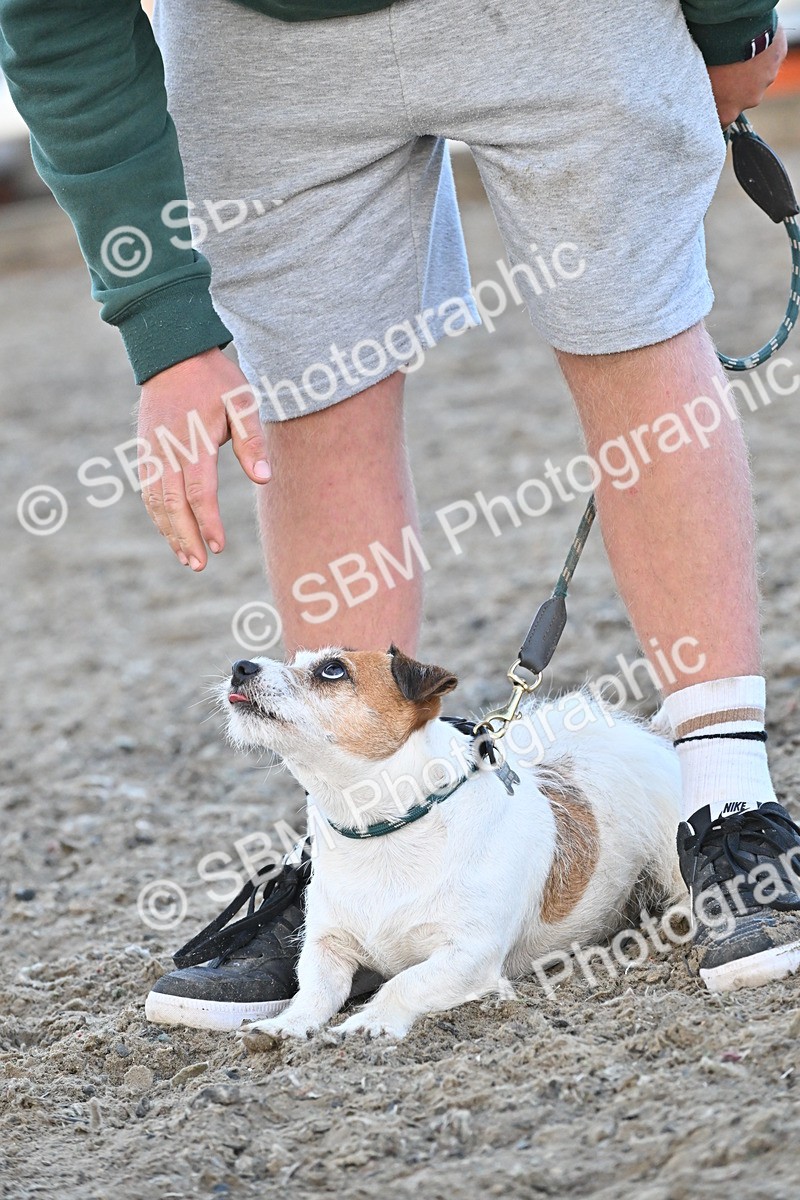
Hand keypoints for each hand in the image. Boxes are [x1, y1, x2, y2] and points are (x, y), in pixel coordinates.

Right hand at [137, 348, 270, 570]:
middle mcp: (166, 451)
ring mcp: (150, 452)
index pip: (199, 493)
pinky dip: (158, 515)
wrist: (171, 354)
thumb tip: (263, 479)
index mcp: (193, 442)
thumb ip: (252, 441)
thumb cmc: (214, 380)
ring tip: (186, 558)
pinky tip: (171, 532)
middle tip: (199, 565)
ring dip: (170, 532)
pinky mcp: (143, 451)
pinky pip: (148, 491)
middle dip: (186, 537)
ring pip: (156, 502)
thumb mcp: (242, 401)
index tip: (218, 547)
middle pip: (173, 505)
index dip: (209, 523)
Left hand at [707, 24, 786, 127]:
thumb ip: (699, 93)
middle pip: (741, 97)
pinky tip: (751, 38)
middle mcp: (750, 100)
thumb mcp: (698, 81)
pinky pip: (769, 55)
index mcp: (728, 112)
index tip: (710, 98)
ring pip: (757, 76)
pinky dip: (762, 50)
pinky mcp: (778, 57)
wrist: (734, 28)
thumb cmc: (710, 58)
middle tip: (723, 68)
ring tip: (737, 51)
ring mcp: (767, 79)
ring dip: (748, 67)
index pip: (721, 120)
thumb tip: (690, 97)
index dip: (716, 108)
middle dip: (733, 86)